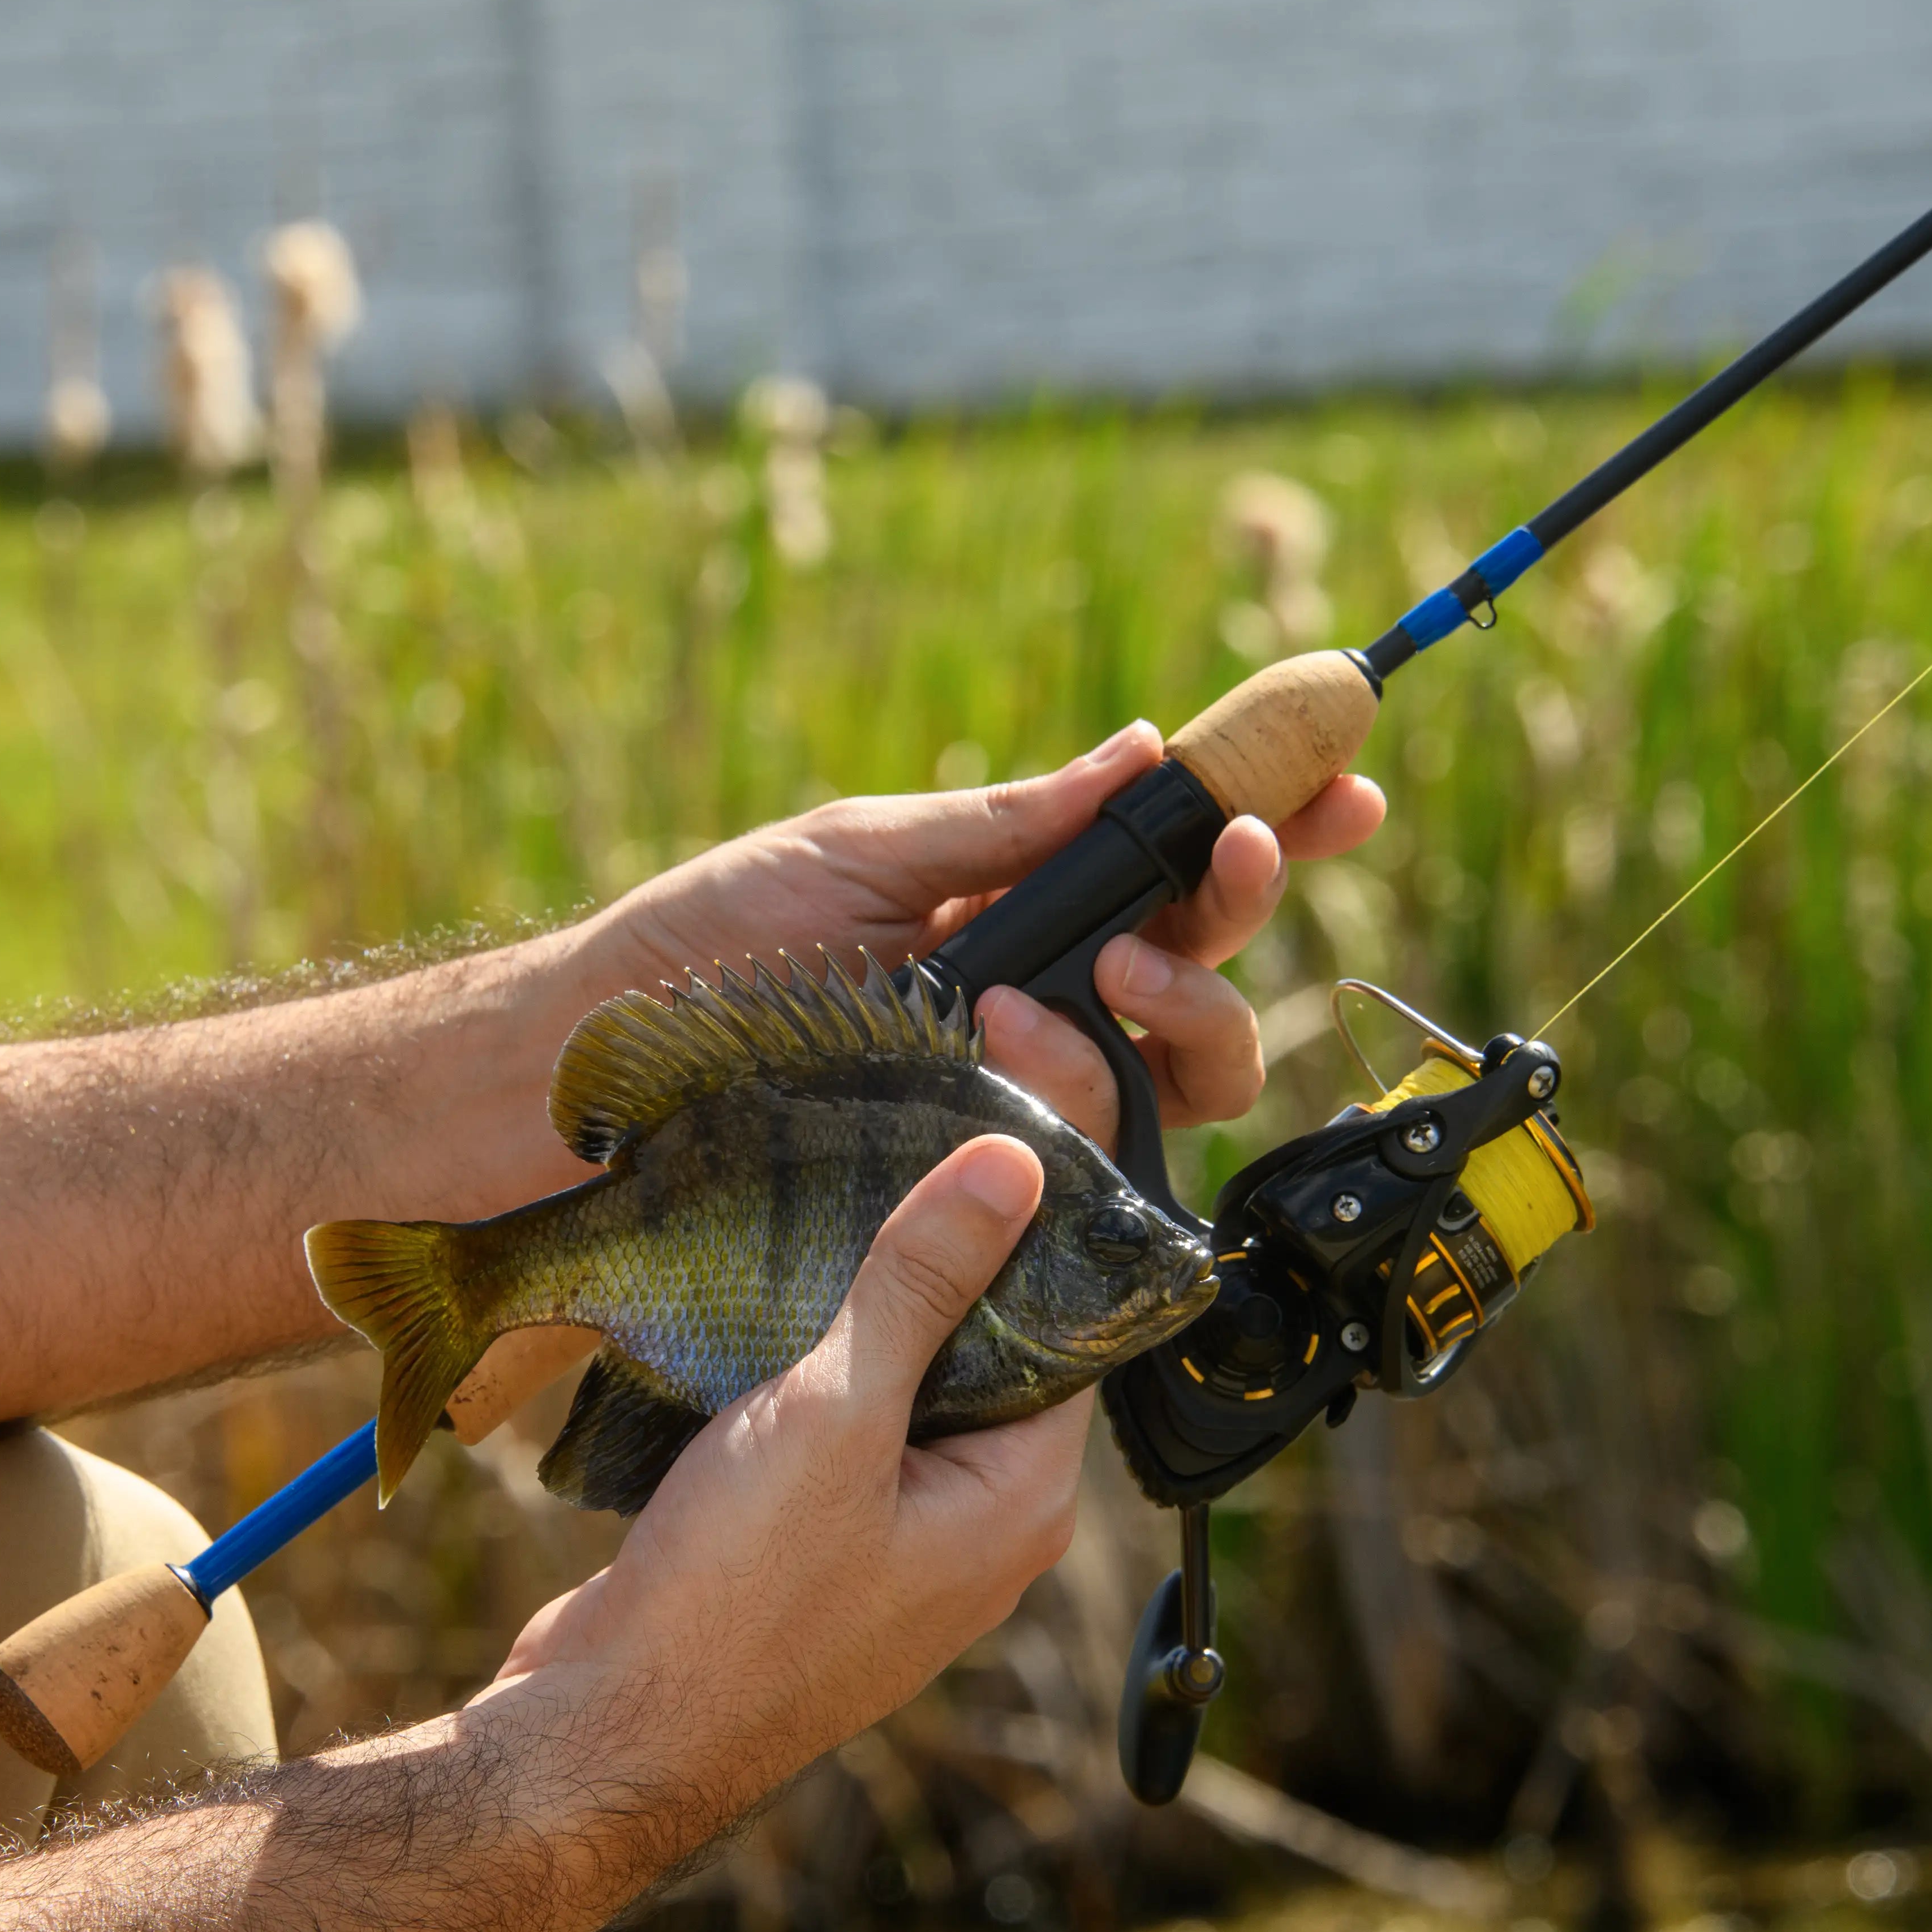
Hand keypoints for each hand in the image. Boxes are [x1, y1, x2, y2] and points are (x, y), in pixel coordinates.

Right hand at [475, 1136, 1082, 1815]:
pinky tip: (763, 1318)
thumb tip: (1010, 1167)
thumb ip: (922, 1284)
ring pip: (903, 1400)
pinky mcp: (818, 1558)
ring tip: (816, 1222)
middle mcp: (976, 1534)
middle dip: (935, 1275)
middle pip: (986, 1365)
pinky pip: (841, 1444)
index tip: (981, 1150)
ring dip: (860, 1326)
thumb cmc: (737, 1593)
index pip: (1066, 1342)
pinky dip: (810, 1383)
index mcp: (1020, 1506)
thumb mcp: (837, 1410)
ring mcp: (897, 1552)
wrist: (610, 1730)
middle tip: (885, 1164)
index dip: (1028, 1246)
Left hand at [582, 722, 1385, 1149]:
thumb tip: (1137, 749)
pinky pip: (1098, 1161)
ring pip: (1183, 1078)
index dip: (1260, 831)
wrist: (591, 1066)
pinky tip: (1036, 1053)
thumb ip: (1002, 824)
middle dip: (1241, 913)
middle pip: (1202, 978)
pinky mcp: (984, 1182)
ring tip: (1105, 976)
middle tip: (1237, 859)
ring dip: (1183, 1009)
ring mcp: (1017, 1103)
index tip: (1339, 783)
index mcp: (1013, 916)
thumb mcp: (856, 855)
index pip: (1164, 874)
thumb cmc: (709, 948)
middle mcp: (1036, 1013)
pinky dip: (1093, 1094)